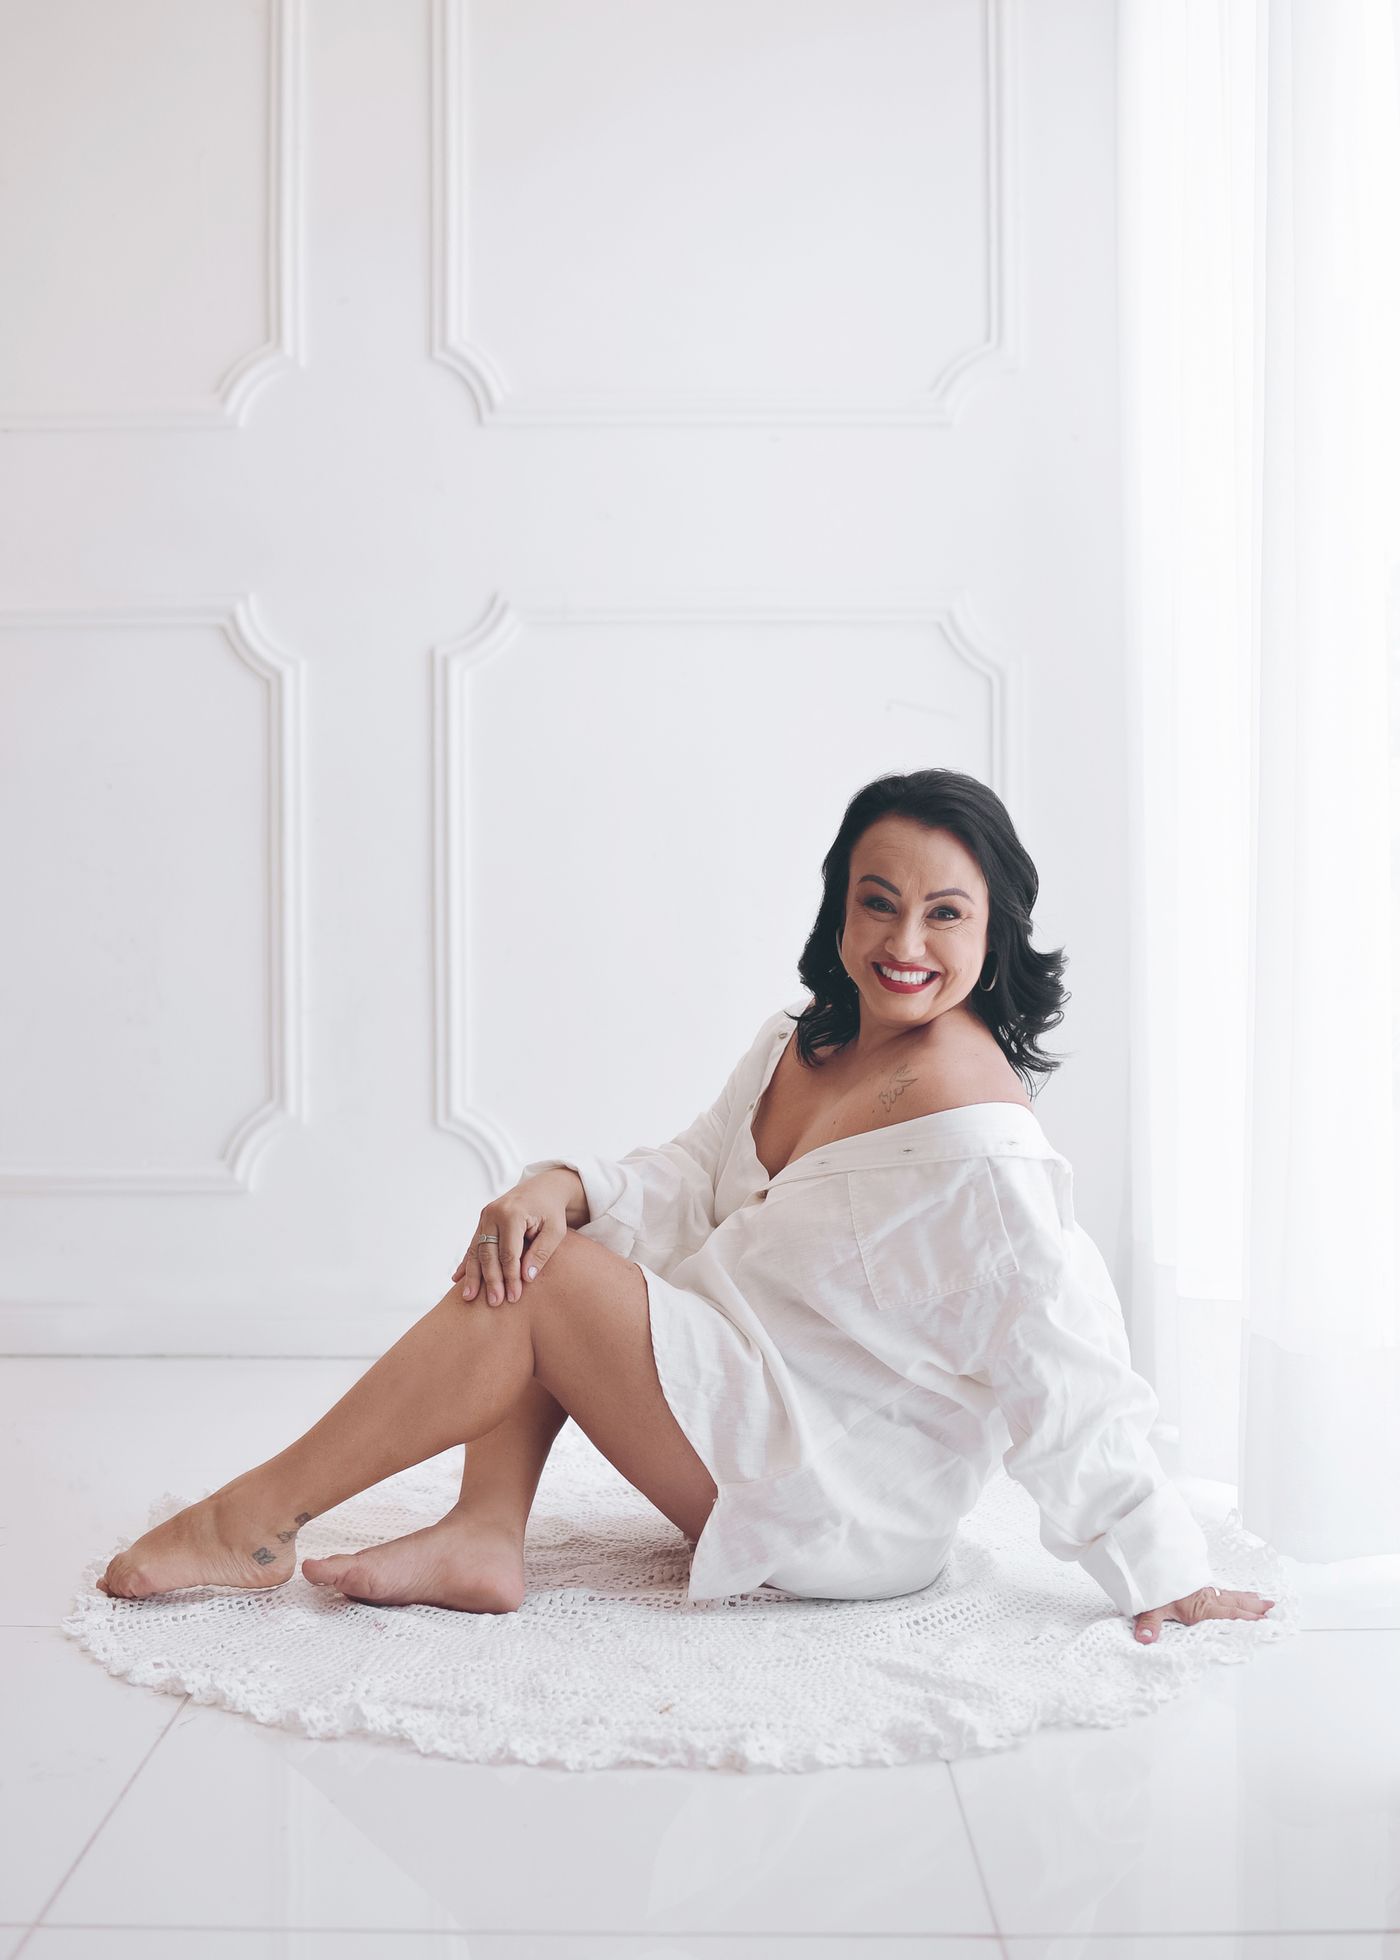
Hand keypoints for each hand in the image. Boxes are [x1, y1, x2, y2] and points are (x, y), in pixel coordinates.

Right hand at [451, 1173, 571, 1306]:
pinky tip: (457, 1279)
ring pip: (476, 1251)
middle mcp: (493, 1213)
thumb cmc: (552, 1212)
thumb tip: (526, 1278)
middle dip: (491, 1280)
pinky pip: (472, 1245)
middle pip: (489, 1253)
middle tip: (494, 1303)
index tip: (514, 1297)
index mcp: (512, 1214)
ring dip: (473, 1275)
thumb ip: (541, 1253)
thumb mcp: (555, 1231)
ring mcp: (484, 1217)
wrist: (543, 1188)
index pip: (509, 1253)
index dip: (510, 1277)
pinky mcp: (482, 1222)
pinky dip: (466, 1263)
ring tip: (469, 1298)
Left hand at [1134, 1583, 1275, 1641]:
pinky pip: (1224, 1590)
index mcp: (1199, 1607)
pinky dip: (1237, 1593)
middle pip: (1235, 1604)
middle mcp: (1206, 1598)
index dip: (1246, 1620)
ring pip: (1232, 1596)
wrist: (1149, 1557)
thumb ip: (1149, 1623)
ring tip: (1268, 1603)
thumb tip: (1144, 1638)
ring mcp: (1205, 1590)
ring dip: (1250, 1600)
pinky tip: (1244, 1593)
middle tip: (1274, 1611)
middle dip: (1255, 1609)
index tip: (1264, 1622)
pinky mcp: (1201, 1584)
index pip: (1227, 1616)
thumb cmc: (1151, 1584)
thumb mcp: (1148, 1606)